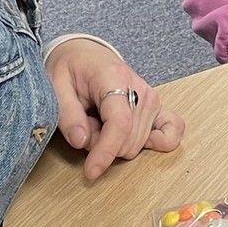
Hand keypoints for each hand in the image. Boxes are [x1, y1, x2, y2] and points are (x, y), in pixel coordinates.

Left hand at [44, 38, 183, 179]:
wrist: (86, 55)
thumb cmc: (71, 68)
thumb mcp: (55, 87)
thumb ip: (68, 116)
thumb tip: (81, 142)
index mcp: (115, 77)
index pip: (119, 123)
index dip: (106, 152)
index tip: (91, 171)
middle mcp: (140, 89)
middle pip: (128, 140)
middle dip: (101, 145)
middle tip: (84, 123)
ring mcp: (152, 99)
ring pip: (137, 144)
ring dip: (114, 143)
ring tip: (99, 121)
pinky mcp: (157, 107)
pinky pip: (172, 132)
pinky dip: (159, 143)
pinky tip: (144, 142)